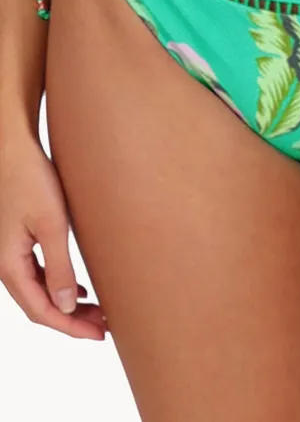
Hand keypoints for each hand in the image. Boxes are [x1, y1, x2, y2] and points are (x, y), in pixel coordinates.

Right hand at [0, 129, 106, 339]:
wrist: (15, 150)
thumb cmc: (31, 181)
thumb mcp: (52, 224)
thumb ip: (59, 266)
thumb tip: (67, 305)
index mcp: (10, 266)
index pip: (41, 311)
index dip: (70, 327)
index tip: (98, 335)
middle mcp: (7, 265)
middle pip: (40, 306)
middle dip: (71, 320)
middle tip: (104, 327)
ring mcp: (11, 254)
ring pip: (40, 292)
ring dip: (67, 304)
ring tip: (97, 311)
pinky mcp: (20, 241)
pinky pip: (38, 275)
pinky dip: (59, 286)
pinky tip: (80, 288)